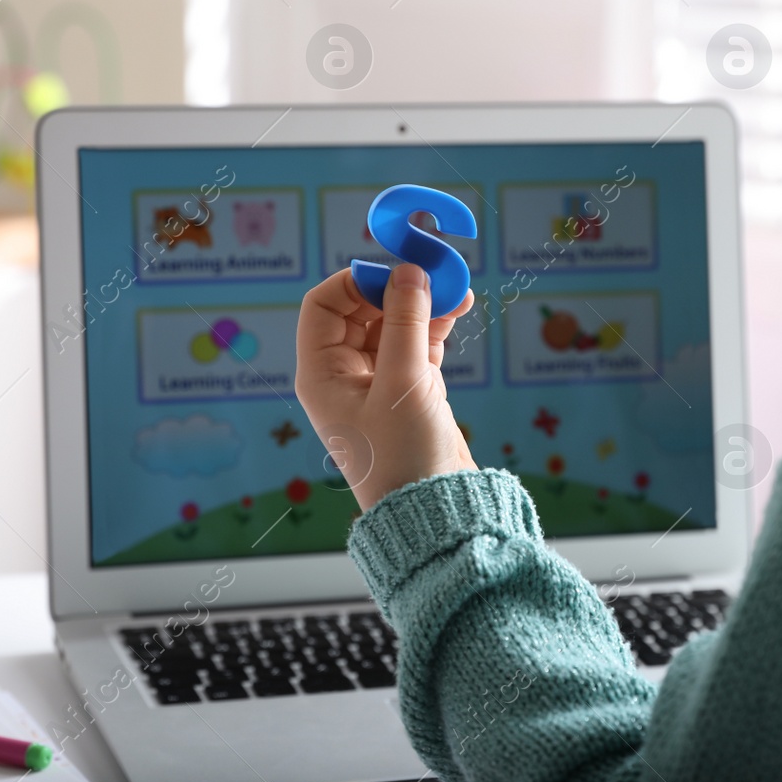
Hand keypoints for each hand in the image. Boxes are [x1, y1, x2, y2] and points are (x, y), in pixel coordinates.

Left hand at [294, 263, 475, 510]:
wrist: (436, 511)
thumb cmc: (404, 457)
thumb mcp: (403, 385)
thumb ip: (406, 323)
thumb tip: (409, 271)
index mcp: (322, 373)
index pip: (324, 306)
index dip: (355, 281)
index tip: (395, 270)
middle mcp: (345, 374)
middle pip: (362, 309)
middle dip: (397, 288)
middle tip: (433, 273)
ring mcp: (380, 381)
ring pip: (395, 323)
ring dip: (422, 303)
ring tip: (456, 288)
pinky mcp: (411, 389)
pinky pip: (418, 342)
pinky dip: (436, 324)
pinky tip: (458, 308)